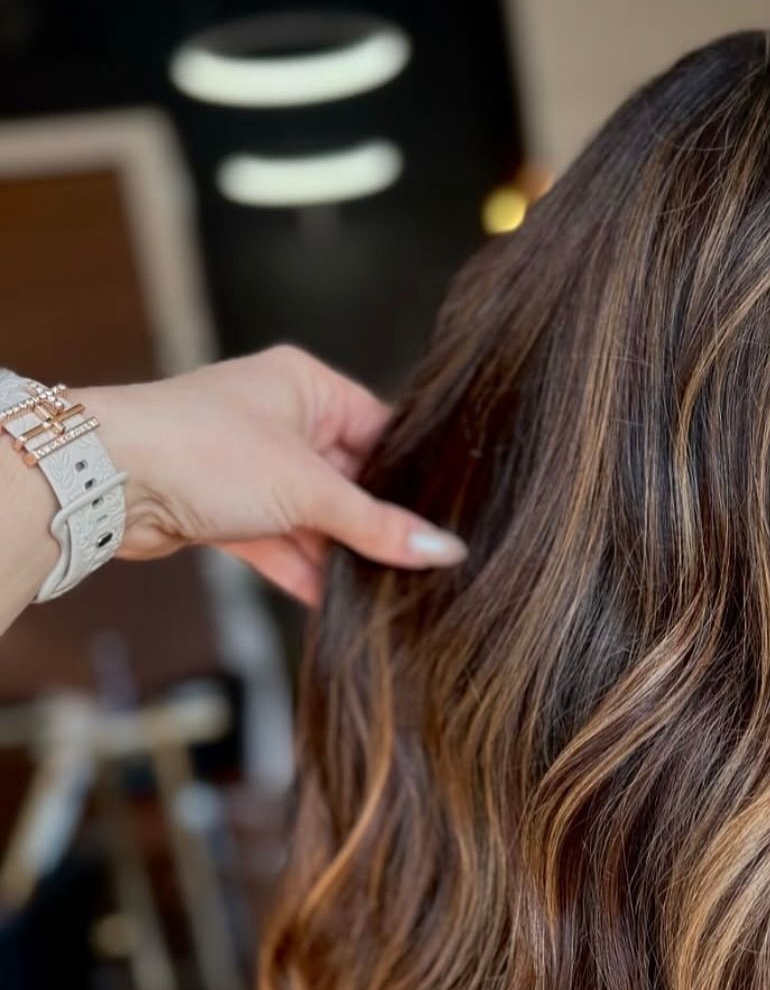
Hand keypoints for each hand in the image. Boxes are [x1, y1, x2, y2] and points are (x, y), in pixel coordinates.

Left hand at [83, 345, 465, 604]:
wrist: (105, 480)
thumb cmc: (202, 449)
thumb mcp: (308, 489)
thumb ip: (377, 525)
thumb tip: (443, 549)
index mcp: (307, 386)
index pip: (382, 431)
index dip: (410, 478)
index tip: (444, 521)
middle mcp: (282, 420)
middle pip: (351, 481)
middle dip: (376, 526)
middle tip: (418, 565)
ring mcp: (253, 467)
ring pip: (316, 518)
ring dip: (341, 555)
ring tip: (384, 592)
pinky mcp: (227, 510)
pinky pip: (282, 543)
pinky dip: (305, 571)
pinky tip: (337, 603)